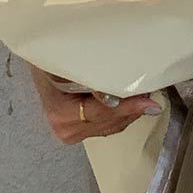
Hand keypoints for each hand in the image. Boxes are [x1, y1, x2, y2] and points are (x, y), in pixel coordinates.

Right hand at [29, 65, 163, 144]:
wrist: (41, 66)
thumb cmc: (52, 59)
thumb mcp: (68, 62)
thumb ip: (90, 75)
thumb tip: (117, 87)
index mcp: (61, 114)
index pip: (102, 112)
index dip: (127, 106)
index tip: (148, 101)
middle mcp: (66, 129)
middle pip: (112, 121)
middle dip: (133, 107)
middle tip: (152, 89)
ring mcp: (73, 133)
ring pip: (114, 125)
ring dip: (131, 110)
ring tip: (146, 93)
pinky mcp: (81, 132)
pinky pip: (110, 126)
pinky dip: (124, 113)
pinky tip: (133, 100)